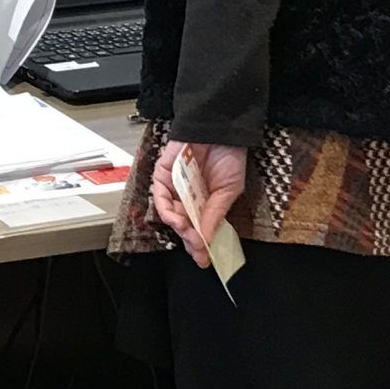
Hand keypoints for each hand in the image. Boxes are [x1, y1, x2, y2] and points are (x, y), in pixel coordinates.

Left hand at [151, 139, 245, 268]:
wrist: (220, 129)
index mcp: (204, 202)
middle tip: (198, 250)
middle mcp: (187, 196)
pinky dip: (167, 210)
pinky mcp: (163, 174)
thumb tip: (207, 239)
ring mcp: (174, 186)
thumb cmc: (229, 157)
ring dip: (180, 228)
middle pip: (183, 225)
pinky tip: (178, 219)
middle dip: (190, 240)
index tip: (203, 259)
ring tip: (191, 235)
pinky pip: (160, 196)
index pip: (198, 228)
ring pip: (171, 214)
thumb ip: (214, 215)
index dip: (199, 245)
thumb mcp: (228, 192)